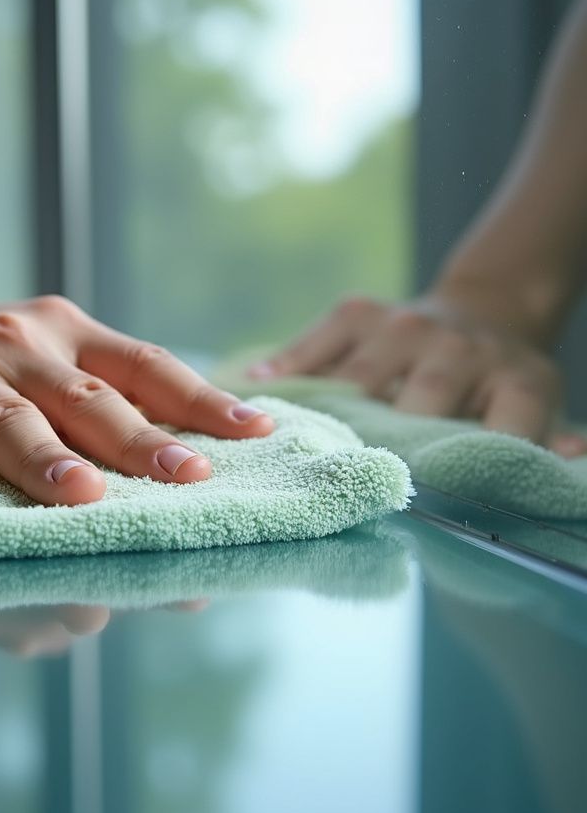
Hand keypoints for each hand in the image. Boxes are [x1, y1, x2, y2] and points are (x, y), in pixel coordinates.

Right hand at [0, 284, 274, 504]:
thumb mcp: (50, 362)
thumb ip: (110, 406)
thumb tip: (192, 474)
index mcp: (69, 335)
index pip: (145, 366)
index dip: (200, 399)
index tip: (255, 431)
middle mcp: (19, 347)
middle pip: (85, 398)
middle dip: (137, 441)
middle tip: (187, 477)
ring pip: (5, 416)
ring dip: (42, 457)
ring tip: (80, 494)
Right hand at [251, 294, 586, 453]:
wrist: (481, 313)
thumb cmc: (499, 382)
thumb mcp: (536, 410)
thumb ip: (541, 443)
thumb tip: (566, 466)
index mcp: (515, 379)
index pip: (497, 429)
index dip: (466, 468)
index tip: (429, 501)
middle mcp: (458, 348)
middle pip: (416, 405)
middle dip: (387, 444)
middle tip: (348, 478)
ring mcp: (403, 324)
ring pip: (359, 379)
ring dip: (327, 414)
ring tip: (285, 442)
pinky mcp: (359, 311)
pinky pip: (317, 341)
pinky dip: (288, 365)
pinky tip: (257, 383)